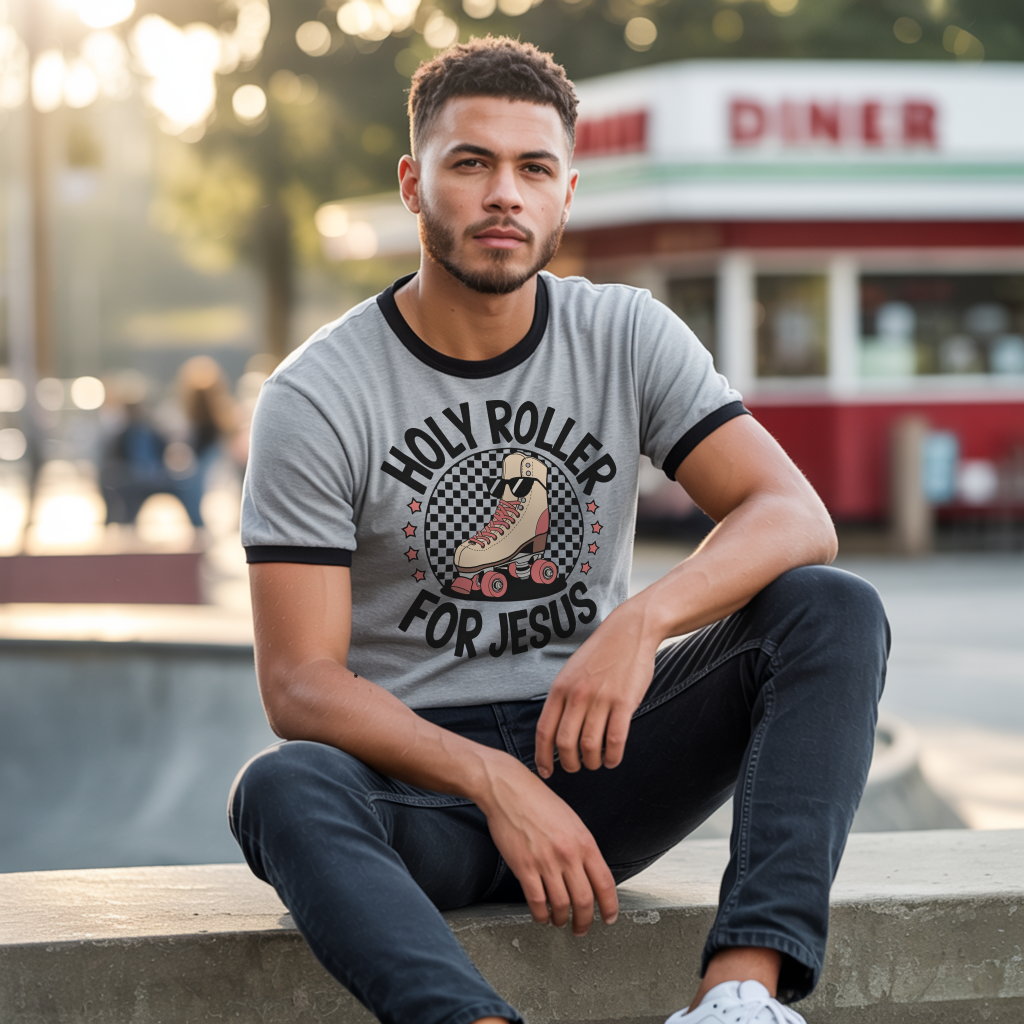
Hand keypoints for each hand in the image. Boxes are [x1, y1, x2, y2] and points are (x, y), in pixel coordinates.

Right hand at [478, 756, 617, 934]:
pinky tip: (541, 916)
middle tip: (582, 928)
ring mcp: (546, 862)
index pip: (605, 883)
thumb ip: (582, 847)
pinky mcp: (524, 867)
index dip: (610, 906)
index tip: (608, 918)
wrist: (510, 790)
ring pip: (561, 906)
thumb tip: (589, 873)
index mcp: (584, 841)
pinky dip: (541, 915)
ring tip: (560, 922)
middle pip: (584, 901)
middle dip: (585, 921)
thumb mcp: (571, 821)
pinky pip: (537, 902)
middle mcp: (568, 854)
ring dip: (562, 920)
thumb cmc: (539, 801)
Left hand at [535, 602, 658, 776]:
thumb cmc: (600, 653)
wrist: (629, 631)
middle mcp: (577, 695)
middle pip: (565, 744)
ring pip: (590, 746)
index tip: (545, 771)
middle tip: (575, 768)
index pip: (544, 731)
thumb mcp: (571, 672)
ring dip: (592, 762)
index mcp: (560, 688)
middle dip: (569, 764)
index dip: (542, 756)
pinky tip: (612, 759)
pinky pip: (616, 740)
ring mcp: (601, 699)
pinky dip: (613, 757)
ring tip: (595, 763)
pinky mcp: (624, 702)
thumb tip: (555, 730)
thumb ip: (563, 698)